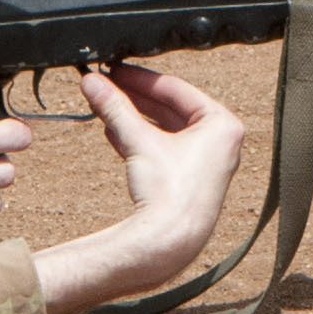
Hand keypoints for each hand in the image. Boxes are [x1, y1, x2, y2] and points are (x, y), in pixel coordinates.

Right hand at [81, 64, 245, 270]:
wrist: (169, 244)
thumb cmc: (168, 192)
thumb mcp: (139, 140)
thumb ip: (115, 107)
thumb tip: (90, 80)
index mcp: (222, 124)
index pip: (175, 89)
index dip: (140, 78)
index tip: (114, 69)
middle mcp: (221, 142)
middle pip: (170, 108)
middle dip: (134, 98)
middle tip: (106, 84)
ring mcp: (208, 162)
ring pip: (165, 129)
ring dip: (134, 118)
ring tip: (106, 106)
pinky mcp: (192, 180)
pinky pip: (165, 149)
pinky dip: (141, 140)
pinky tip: (114, 133)